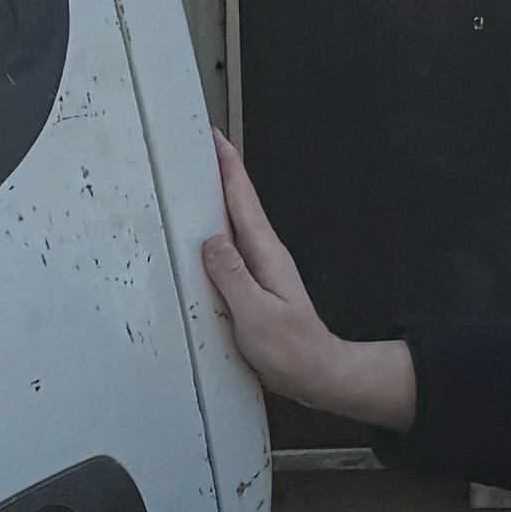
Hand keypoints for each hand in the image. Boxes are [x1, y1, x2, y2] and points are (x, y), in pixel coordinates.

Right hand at [201, 135, 417, 429]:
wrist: (318, 374)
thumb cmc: (292, 350)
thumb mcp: (257, 314)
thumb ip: (232, 277)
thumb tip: (210, 242)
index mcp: (266, 254)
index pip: (243, 200)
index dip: (227, 166)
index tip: (212, 137)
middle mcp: (264, 255)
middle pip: (237, 204)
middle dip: (218, 172)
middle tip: (197, 146)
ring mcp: (260, 270)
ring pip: (232, 225)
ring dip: (215, 200)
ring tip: (193, 180)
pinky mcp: (253, 286)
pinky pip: (229, 250)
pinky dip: (215, 231)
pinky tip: (203, 235)